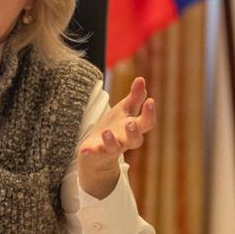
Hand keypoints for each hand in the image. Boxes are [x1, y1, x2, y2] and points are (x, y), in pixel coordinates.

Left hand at [77, 77, 155, 198]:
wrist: (98, 148)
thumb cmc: (115, 126)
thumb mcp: (124, 109)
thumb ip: (134, 97)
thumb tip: (141, 79)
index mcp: (134, 128)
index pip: (146, 123)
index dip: (149, 113)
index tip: (150, 101)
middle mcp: (125, 141)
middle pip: (135, 141)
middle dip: (134, 133)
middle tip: (131, 123)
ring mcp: (111, 148)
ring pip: (114, 148)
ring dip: (111, 141)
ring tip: (106, 132)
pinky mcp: (96, 153)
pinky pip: (94, 154)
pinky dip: (90, 152)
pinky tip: (84, 150)